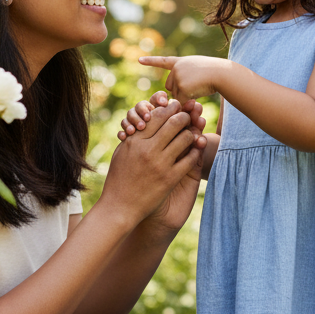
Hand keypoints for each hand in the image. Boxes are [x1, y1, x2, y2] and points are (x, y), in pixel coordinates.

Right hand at [100, 98, 201, 228]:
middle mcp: (148, 150)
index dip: (169, 108)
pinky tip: (195, 150)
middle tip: (188, 116)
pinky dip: (195, 151)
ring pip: (185, 139)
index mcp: (135, 141)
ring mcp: (160, 164)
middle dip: (184, 116)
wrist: (119, 207)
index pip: (157, 115)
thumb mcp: (122, 152)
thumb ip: (135, 136)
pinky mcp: (170, 179)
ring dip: (191, 133)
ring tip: (192, 132)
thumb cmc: (118, 178)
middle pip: (174, 123)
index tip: (176, 106)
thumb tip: (147, 120)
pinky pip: (190, 159)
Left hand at [139, 55, 229, 100]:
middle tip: (194, 87)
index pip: (163, 61)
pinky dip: (188, 102)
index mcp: (180, 62)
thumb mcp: (198, 70)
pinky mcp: (182, 87)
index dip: (151, 61)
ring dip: (186, 96)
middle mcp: (176, 68)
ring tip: (199, 87)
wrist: (221, 73)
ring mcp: (178, 77)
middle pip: (170, 86)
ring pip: (176, 95)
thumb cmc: (215, 73)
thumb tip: (176, 96)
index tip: (139, 60)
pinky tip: (198, 93)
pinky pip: (181, 101)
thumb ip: (186, 78)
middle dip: (179, 91)